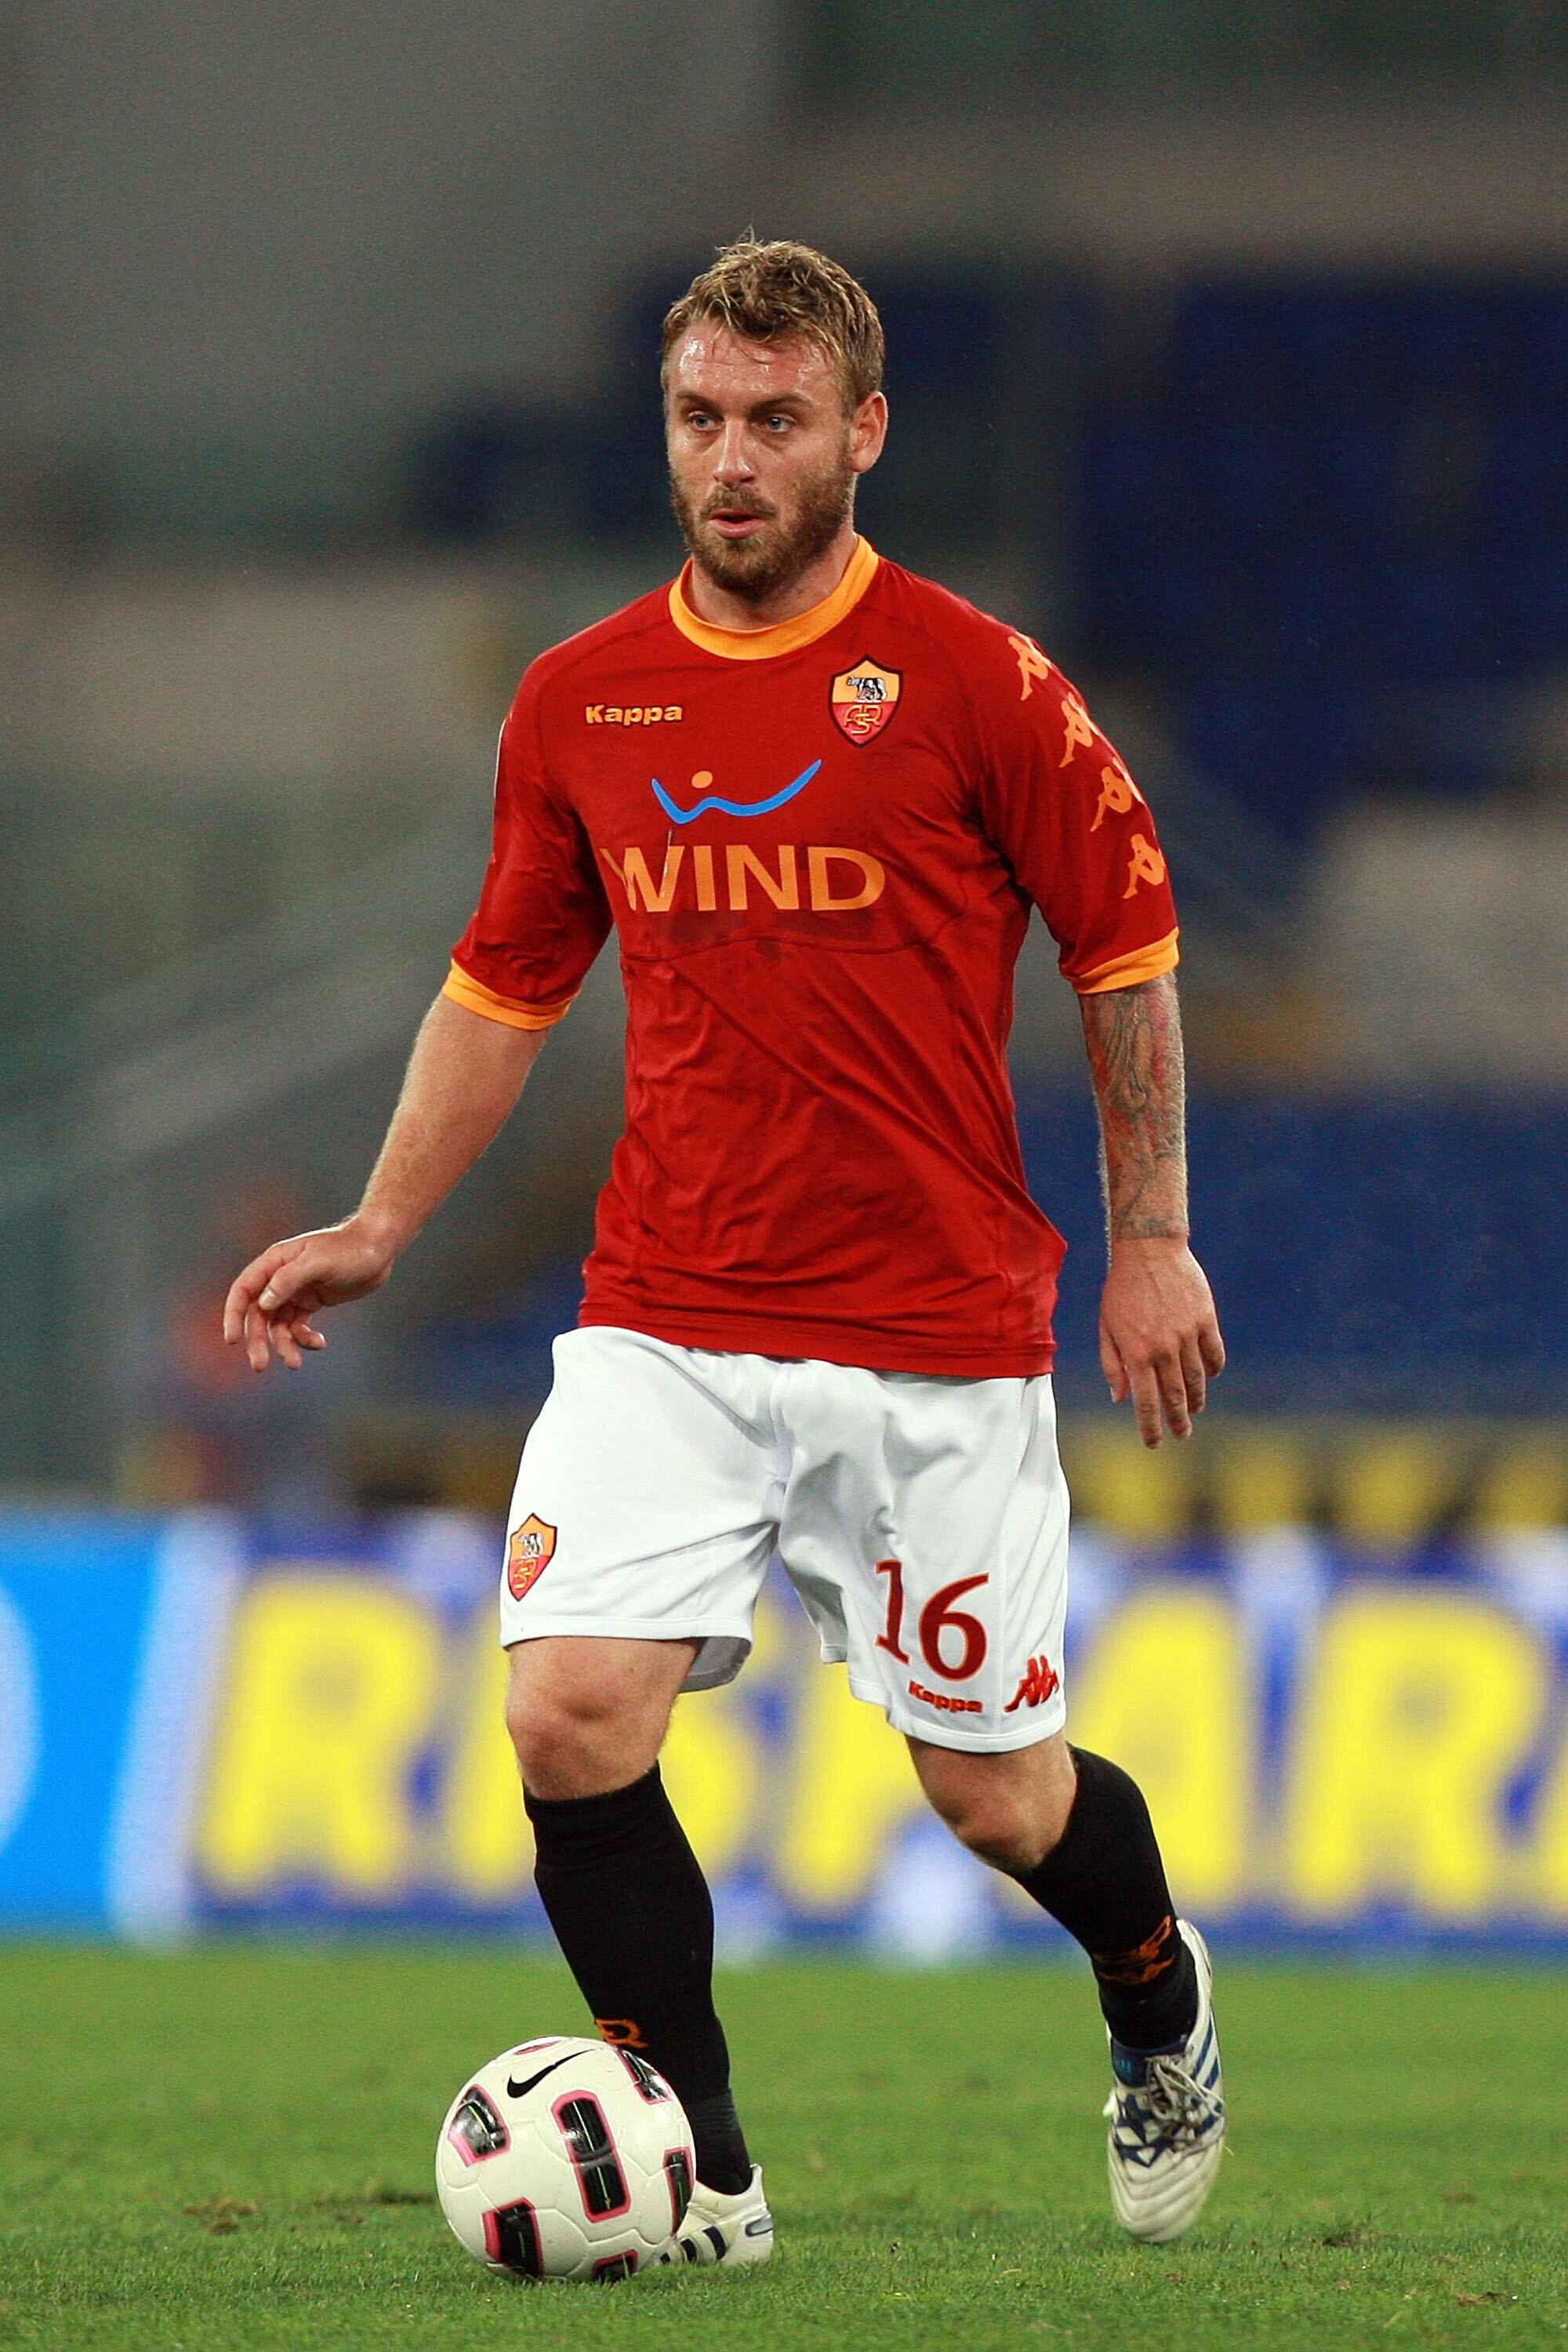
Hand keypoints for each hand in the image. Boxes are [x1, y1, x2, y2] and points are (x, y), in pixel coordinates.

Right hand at [221, 1216, 398, 1371]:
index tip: (232, 1340)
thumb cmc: (349, 1249)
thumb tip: (263, 1302)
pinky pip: (299, 1326)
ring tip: (295, 1364)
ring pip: (278, 1325)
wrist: (378, 1248)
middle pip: (258, 1314)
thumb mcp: (318, 1261)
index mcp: (274, 1262)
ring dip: (284, 1345)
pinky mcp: (311, 1302)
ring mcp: (295, 1291)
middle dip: (258, 1340)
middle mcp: (280, 1278)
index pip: (243, 1291)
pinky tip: (320, 1343)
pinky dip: (305, 1338)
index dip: (234, 1315)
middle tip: (259, 1366)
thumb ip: (288, 1279)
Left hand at [1098, 1236, 1224, 1446]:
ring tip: (1194, 1410)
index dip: (1150, 1427)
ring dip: (1196, 1400)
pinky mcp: (1206, 1320)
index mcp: (1136, 1353)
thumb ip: (1112, 1365)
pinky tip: (1208, 1377)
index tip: (1153, 1444)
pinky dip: (1213, 1369)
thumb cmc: (1121, 1289)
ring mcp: (1187, 1334)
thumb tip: (1120, 1399)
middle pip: (1175, 1397)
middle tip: (1181, 1435)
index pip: (1146, 1402)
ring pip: (1197, 1379)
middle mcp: (1163, 1348)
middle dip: (1178, 1422)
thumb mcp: (1106, 1327)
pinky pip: (1215, 1354)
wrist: (1149, 1249)